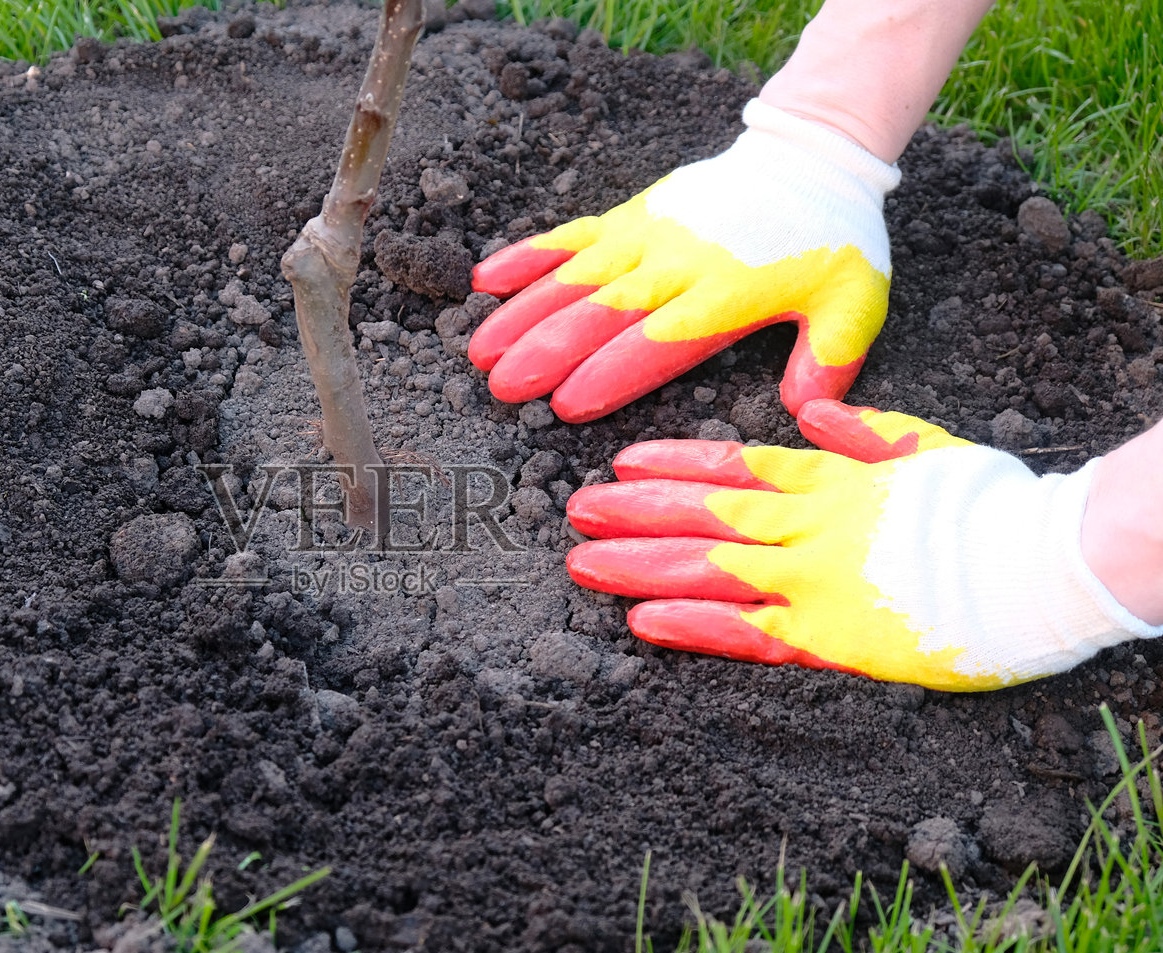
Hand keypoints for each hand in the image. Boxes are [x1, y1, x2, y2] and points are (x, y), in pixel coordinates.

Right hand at [468, 101, 898, 421]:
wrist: (811, 157)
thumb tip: (806, 412)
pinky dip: (526, 257)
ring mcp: (646, 235)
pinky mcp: (630, 215)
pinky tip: (484, 282)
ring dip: (523, 313)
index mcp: (725, 294)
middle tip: (504, 387)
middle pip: (601, 312)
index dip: (610, 372)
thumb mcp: (855, 302)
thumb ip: (831, 357)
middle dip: (547, 351)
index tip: (566, 402)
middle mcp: (675, 263)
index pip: (657, 341)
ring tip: (480, 351)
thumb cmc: (832, 240)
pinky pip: (570, 236)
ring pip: (574, 278)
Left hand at [565, 401, 1162, 690]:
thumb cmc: (993, 504)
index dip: (674, 463)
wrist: (1046, 564)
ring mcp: (814, 581)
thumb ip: (862, 429)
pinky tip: (643, 621)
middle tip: (574, 510)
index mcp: (833, 478)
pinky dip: (692, 623)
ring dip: (641, 563)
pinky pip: (746, 633)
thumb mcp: (928, 445)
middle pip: (705, 512)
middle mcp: (810, 525)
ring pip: (709, 567)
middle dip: (635, 509)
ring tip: (584, 562)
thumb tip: (811, 408)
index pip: (737, 465)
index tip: (623, 459)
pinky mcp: (830, 639)